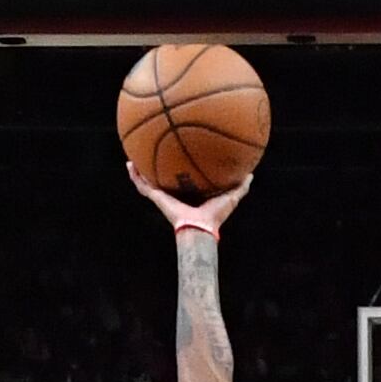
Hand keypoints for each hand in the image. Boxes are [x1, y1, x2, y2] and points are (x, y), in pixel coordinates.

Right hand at [129, 163, 252, 238]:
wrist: (201, 227)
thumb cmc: (216, 216)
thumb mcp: (231, 196)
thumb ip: (241, 186)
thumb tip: (251, 174)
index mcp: (189, 195)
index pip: (181, 181)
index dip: (178, 171)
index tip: (175, 158)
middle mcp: (174, 195)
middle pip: (162, 181)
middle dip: (156, 169)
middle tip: (150, 154)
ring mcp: (163, 197)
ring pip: (147, 182)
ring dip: (139, 171)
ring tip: (131, 159)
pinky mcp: (157, 198)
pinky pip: (142, 185)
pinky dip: (135, 176)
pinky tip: (129, 164)